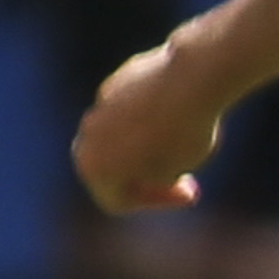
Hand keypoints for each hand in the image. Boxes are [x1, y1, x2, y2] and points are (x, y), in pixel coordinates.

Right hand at [70, 29, 233, 214]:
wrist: (191, 77)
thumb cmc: (185, 133)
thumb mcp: (175, 169)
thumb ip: (153, 175)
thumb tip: (146, 164)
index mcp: (94, 167)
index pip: (118, 201)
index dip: (157, 201)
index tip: (189, 189)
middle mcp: (87, 136)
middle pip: (110, 170)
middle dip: (143, 176)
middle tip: (181, 174)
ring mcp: (98, 107)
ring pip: (118, 138)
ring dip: (145, 147)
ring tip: (182, 141)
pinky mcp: (114, 84)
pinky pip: (128, 112)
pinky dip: (149, 119)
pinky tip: (179, 112)